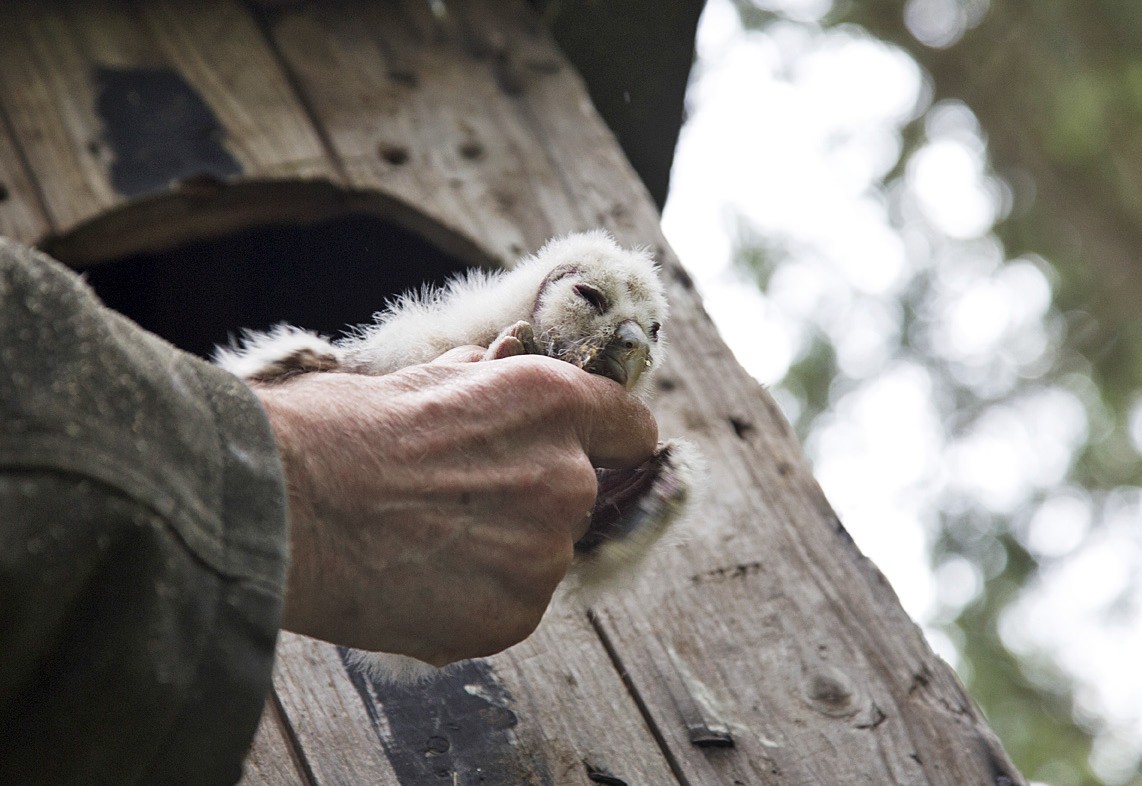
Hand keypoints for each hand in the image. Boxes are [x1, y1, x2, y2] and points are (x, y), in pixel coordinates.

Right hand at [254, 356, 656, 665]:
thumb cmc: (335, 430)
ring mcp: (542, 556)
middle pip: (583, 494)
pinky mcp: (512, 618)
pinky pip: (512, 603)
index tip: (588, 450)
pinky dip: (477, 596)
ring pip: (544, 554)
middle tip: (461, 498)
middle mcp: (565, 478)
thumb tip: (501, 367)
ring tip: (424, 541)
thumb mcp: (420, 378)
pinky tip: (418, 578)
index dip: (607, 437)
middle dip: (537, 494)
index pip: (630, 427)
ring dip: (505, 550)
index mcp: (552, 403)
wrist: (280, 507)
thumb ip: (486, 384)